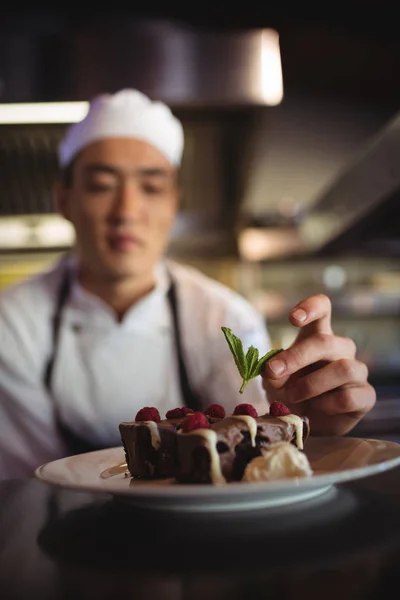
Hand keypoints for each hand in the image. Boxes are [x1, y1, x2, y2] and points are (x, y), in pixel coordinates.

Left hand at [261, 294, 375, 435]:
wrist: (304, 422)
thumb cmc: (290, 391)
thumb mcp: (275, 379)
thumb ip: (274, 370)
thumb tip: (274, 369)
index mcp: (318, 335)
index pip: (323, 308)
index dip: (311, 307)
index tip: (293, 318)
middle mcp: (340, 349)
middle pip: (326, 342)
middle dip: (297, 357)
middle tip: (274, 371)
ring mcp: (356, 371)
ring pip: (343, 368)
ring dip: (312, 384)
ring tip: (293, 396)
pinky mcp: (365, 395)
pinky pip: (349, 397)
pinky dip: (326, 404)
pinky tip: (316, 408)